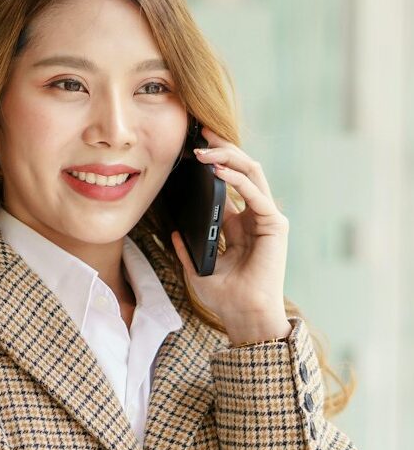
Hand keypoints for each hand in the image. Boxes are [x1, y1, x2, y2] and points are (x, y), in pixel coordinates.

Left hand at [170, 126, 291, 344]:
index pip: (228, 182)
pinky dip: (236, 180)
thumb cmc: (225, 296)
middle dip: (222, 149)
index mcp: (239, 223)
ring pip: (252, 173)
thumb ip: (188, 248)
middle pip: (242, 170)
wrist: (243, 316)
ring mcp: (266, 218)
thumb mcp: (198, 267)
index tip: (190, 148)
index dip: (212, 163)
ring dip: (228, 157)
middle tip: (200, 133)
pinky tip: (217, 172)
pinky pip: (255, 194)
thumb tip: (174, 231)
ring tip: (204, 149)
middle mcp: (254, 216)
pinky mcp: (274, 225)